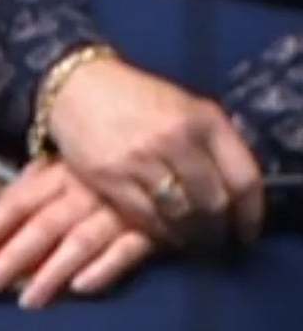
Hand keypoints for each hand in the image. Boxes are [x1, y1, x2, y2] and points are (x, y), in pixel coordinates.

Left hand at [0, 157, 157, 306]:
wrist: (178, 141)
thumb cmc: (109, 156)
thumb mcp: (66, 162)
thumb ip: (31, 188)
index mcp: (63, 171)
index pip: (18, 202)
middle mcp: (89, 188)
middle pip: (44, 226)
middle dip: (12, 257)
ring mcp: (123, 207)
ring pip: (81, 241)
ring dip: (51, 272)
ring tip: (27, 300)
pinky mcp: (155, 226)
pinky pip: (128, 249)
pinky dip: (105, 267)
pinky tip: (82, 286)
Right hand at [45, 55, 264, 247]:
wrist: (80, 89)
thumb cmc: (138, 100)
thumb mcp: (186, 109)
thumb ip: (211, 142)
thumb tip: (231, 189)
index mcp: (205, 120)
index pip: (243, 177)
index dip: (250, 213)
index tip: (246, 231)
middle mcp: (178, 139)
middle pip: (212, 201)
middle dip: (217, 229)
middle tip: (214, 241)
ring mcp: (142, 159)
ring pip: (179, 213)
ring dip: (188, 235)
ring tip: (190, 242)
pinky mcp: (110, 177)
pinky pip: (144, 216)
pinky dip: (158, 232)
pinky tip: (162, 234)